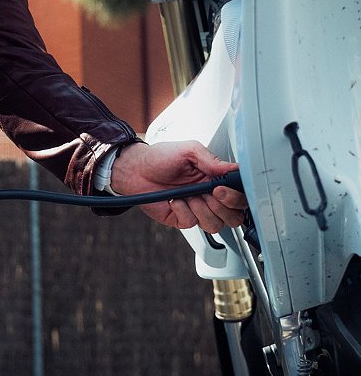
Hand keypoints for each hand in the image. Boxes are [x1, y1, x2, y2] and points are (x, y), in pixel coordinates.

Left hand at [110, 140, 245, 232]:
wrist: (135, 170)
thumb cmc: (160, 157)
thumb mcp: (189, 151)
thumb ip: (212, 160)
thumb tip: (233, 169)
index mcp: (215, 179)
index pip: (240, 194)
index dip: (238, 197)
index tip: (223, 189)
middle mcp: (209, 196)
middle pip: (234, 216)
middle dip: (224, 207)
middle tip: (209, 193)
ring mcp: (197, 210)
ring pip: (216, 224)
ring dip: (202, 210)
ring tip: (188, 196)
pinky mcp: (183, 219)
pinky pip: (192, 223)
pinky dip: (183, 211)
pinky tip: (175, 200)